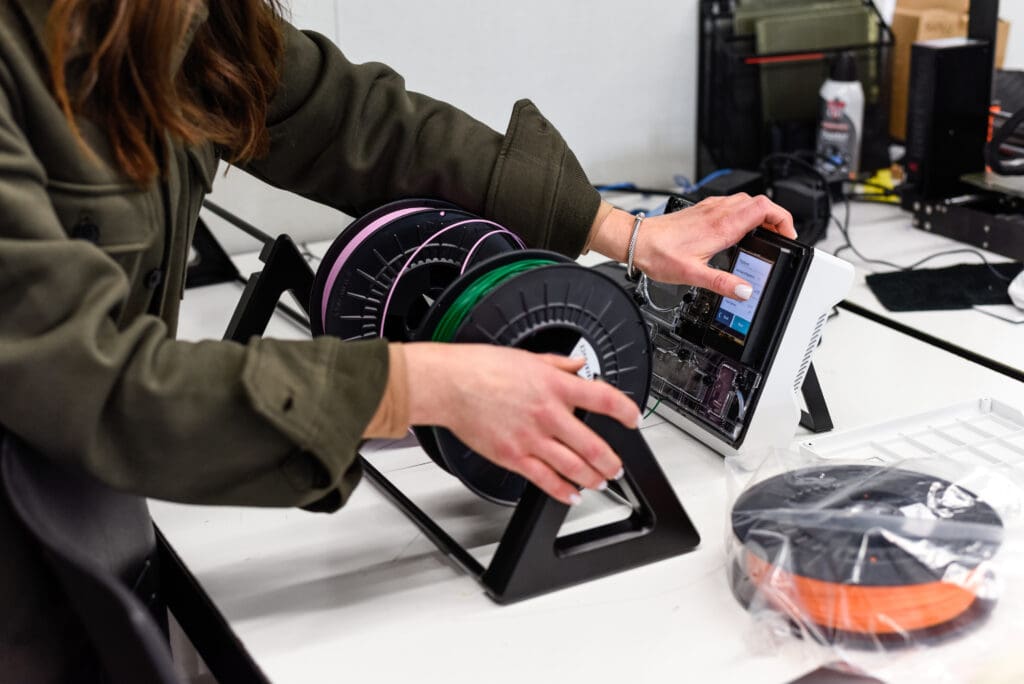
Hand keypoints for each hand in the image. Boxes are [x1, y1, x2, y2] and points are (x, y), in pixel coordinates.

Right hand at [403, 342, 638, 504]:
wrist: (449, 385)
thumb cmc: (480, 368)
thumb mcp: (527, 357)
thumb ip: (558, 364)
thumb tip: (578, 365)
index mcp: (555, 385)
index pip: (604, 399)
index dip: (626, 411)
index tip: (634, 419)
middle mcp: (548, 414)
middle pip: (594, 445)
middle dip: (611, 461)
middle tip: (616, 466)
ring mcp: (532, 438)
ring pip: (574, 466)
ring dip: (592, 478)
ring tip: (600, 481)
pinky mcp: (513, 457)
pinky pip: (545, 480)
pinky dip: (562, 491)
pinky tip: (571, 494)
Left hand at [589, 194, 795, 298]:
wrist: (638, 241)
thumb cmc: (659, 254)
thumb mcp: (693, 275)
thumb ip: (722, 283)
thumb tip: (745, 290)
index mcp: (723, 226)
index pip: (765, 208)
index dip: (783, 219)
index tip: (788, 236)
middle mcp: (719, 212)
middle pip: (760, 203)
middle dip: (775, 218)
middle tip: (778, 238)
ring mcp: (710, 208)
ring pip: (746, 202)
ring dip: (760, 215)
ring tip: (762, 235)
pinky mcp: (702, 210)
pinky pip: (731, 205)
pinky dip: (743, 214)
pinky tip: (737, 231)